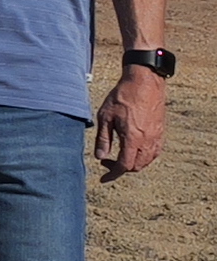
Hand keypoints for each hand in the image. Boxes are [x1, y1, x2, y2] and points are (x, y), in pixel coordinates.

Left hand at [110, 67, 168, 183]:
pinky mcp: (161, 131)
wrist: (144, 82)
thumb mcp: (105, 117)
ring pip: (147, 161)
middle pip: (137, 166)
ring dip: (133, 164)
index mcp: (133, 138)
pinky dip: (144, 157)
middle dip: (121, 169)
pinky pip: (155, 152)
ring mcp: (157, 136)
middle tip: (107, 161)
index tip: (103, 178)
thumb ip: (103, 139)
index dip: (113, 174)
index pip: (124, 165)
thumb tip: (100, 157)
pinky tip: (133, 150)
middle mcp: (148, 140)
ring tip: (119, 156)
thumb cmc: (122, 96)